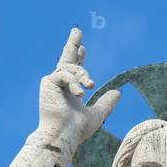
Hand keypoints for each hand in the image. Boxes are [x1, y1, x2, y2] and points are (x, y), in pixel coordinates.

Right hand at [37, 27, 119, 148]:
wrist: (63, 136)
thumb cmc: (76, 129)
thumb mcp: (97, 114)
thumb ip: (106, 103)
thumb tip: (118, 92)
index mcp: (69, 91)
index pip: (74, 71)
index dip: (79, 58)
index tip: (82, 48)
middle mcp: (59, 85)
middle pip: (66, 59)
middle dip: (72, 44)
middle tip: (77, 30)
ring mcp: (52, 83)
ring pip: (71, 68)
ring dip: (83, 75)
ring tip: (90, 85)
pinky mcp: (47, 82)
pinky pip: (64, 74)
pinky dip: (74, 82)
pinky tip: (80, 92)